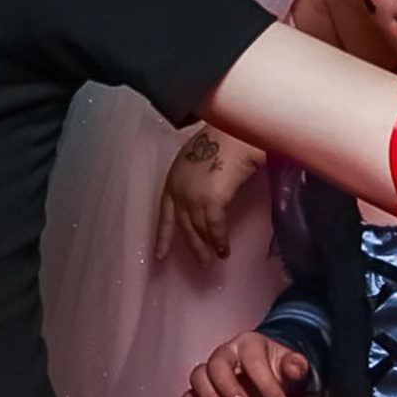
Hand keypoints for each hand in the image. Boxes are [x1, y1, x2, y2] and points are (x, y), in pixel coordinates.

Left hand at [155, 128, 264, 263]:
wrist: (236, 132)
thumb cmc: (226, 139)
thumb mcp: (203, 159)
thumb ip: (200, 179)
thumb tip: (212, 194)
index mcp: (174, 179)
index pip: (164, 213)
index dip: (163, 236)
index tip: (160, 256)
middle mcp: (178, 189)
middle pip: (183, 225)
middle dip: (193, 246)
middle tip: (202, 264)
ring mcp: (192, 196)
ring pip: (199, 229)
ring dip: (208, 246)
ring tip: (217, 258)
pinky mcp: (210, 201)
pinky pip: (215, 228)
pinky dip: (220, 240)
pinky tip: (224, 249)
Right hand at [182, 331, 313, 396]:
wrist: (268, 380)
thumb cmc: (277, 372)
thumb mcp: (292, 368)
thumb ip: (296, 366)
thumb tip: (296, 367)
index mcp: (249, 344)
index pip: (251, 357)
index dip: (264, 379)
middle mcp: (226, 354)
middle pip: (217, 363)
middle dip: (228, 387)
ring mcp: (211, 372)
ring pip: (198, 378)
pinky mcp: (202, 392)